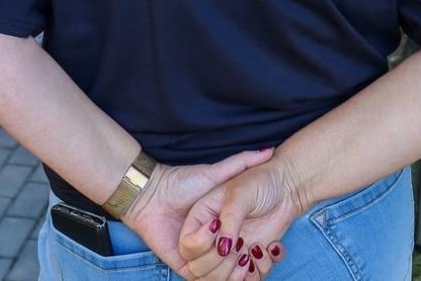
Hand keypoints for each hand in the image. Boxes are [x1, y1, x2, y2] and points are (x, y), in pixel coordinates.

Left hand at [120, 148, 272, 275]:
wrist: (151, 194)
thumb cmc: (183, 182)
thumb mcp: (217, 173)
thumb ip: (241, 162)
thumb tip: (268, 152)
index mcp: (223, 227)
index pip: (248, 246)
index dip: (262, 251)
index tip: (267, 244)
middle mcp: (214, 244)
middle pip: (239, 264)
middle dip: (249, 263)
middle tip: (252, 252)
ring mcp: (201, 257)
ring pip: (225, 275)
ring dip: (234, 271)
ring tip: (240, 256)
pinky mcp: (185, 267)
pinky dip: (217, 278)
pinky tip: (226, 263)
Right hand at [177, 160, 302, 279]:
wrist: (285, 186)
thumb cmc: (258, 182)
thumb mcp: (239, 195)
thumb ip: (229, 221)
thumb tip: (223, 248)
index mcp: (201, 219)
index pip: (187, 246)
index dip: (201, 245)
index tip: (220, 229)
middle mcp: (212, 238)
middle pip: (200, 269)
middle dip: (222, 264)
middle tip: (241, 246)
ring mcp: (231, 250)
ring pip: (221, 280)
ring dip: (238, 275)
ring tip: (253, 254)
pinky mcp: (249, 258)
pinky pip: (248, 279)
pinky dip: (259, 272)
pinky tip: (269, 248)